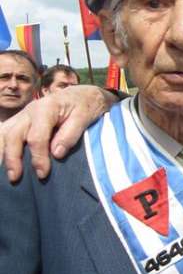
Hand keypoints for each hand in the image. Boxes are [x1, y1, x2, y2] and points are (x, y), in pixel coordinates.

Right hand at [0, 86, 118, 181]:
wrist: (80, 95)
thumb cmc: (84, 106)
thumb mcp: (84, 118)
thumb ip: (70, 135)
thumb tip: (56, 154)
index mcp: (46, 108)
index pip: (37, 136)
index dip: (38, 157)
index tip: (42, 173)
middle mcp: (30, 110)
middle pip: (13, 135)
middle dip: (12, 158)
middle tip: (15, 178)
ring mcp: (22, 114)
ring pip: (4, 133)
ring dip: (3, 153)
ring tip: (6, 173)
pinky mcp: (20, 120)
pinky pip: (4, 132)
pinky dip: (2, 146)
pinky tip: (4, 160)